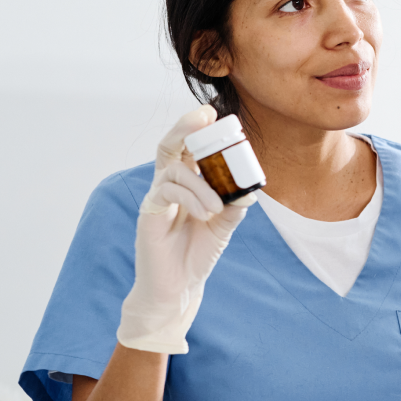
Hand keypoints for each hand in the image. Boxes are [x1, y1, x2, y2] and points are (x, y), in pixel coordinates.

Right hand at [116, 105, 256, 353]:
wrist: (179, 286)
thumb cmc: (198, 252)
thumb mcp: (224, 226)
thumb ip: (234, 205)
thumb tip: (250, 189)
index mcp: (187, 182)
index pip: (190, 148)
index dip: (200, 130)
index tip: (216, 114)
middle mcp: (169, 183)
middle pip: (170, 145)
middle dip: (185, 127)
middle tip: (204, 117)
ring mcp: (157, 196)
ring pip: (174, 170)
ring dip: (201, 184)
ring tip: (217, 208)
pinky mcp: (150, 212)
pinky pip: (167, 191)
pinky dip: (191, 197)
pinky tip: (206, 213)